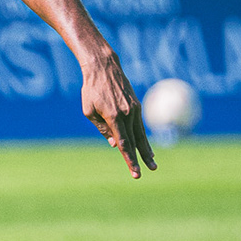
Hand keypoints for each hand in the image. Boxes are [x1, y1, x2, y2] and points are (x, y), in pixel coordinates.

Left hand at [81, 51, 155, 178]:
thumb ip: (102, 128)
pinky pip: (140, 124)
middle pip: (136, 140)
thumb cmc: (91, 90)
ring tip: (152, 161)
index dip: (129, 159)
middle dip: (141, 157)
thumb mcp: (89, 111)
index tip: (135, 172)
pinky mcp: (136, 105)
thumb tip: (115, 144)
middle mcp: (127, 114)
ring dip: (146, 148)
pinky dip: (143, 135)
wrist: (104, 67)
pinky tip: (145, 144)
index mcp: (114, 117)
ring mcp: (134, 109)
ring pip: (141, 133)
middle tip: (150, 170)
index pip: (124, 143)